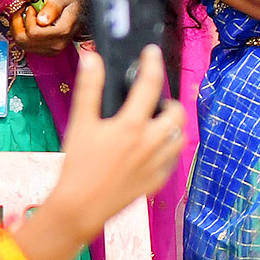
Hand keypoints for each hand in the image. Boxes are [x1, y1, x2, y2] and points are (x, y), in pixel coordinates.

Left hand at [11, 0, 81, 55]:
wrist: (77, 7)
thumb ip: (53, 7)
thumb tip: (41, 21)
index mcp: (62, 31)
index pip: (34, 33)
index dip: (28, 18)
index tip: (31, 7)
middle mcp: (58, 44)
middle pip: (25, 41)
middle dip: (19, 23)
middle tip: (24, 10)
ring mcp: (52, 50)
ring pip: (23, 44)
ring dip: (19, 29)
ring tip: (26, 15)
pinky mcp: (47, 51)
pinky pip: (26, 46)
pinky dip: (22, 34)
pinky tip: (28, 23)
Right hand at [46, 46, 184, 243]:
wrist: (81, 206)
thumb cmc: (79, 163)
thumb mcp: (80, 122)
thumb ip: (89, 88)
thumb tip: (92, 58)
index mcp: (132, 125)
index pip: (150, 85)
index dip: (152, 64)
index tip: (151, 53)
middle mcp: (151, 143)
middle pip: (177, 113)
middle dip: (170, 101)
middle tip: (155, 100)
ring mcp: (157, 164)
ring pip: (180, 137)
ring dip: (173, 126)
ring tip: (156, 122)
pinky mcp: (157, 182)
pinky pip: (173, 160)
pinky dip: (168, 148)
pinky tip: (153, 148)